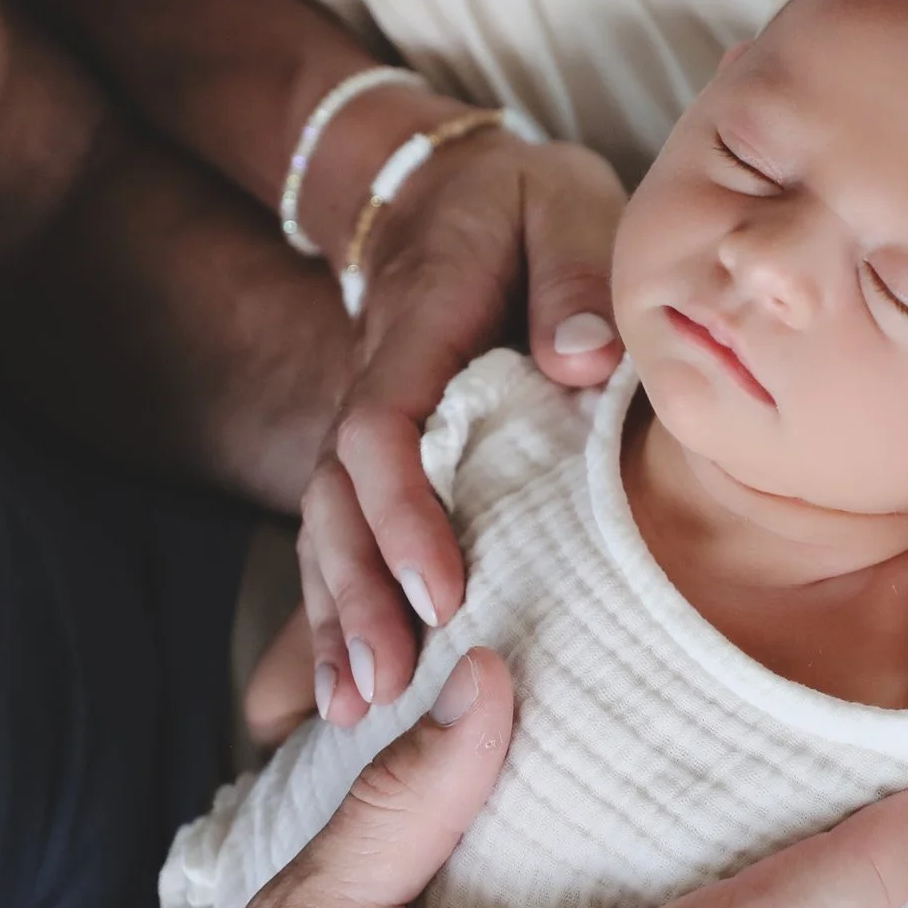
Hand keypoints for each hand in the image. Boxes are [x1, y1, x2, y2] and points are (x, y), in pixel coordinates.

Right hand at [246, 126, 628, 744]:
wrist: (448, 192)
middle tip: (385, 690)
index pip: (383, 429)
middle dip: (353, 598)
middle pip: (335, 500)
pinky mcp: (375, 463)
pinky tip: (338, 694)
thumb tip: (582, 361)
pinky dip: (335, 612)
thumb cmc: (524, 206)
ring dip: (334, 621)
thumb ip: (574, 275)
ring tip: (353, 716)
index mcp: (418, 325)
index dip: (403, 512)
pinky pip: (342, 539)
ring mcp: (364, 426)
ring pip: (326, 529)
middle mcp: (373, 384)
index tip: (444, 590)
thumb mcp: (565, 205)